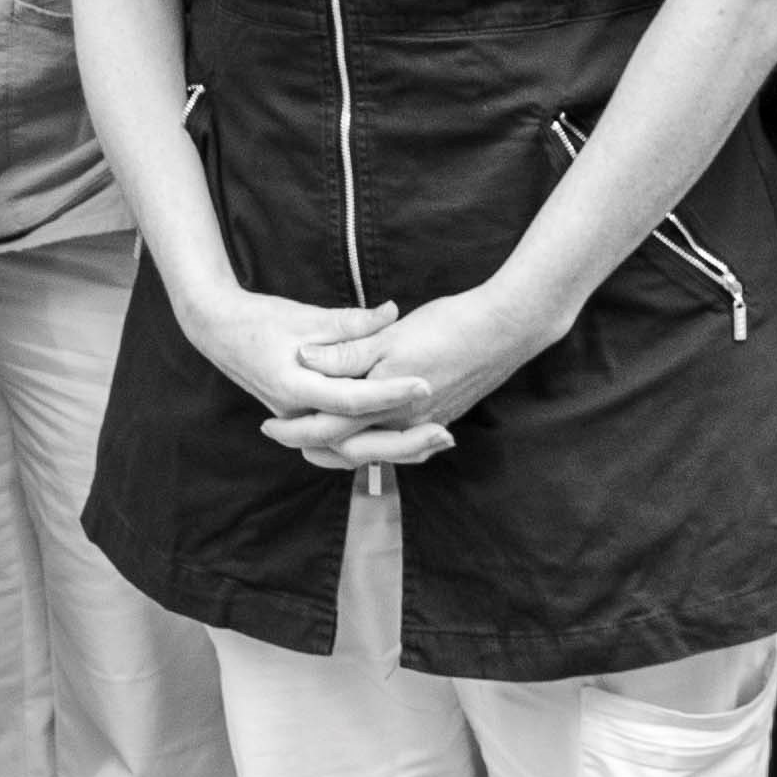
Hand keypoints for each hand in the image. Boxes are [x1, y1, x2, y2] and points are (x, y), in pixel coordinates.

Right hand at [173, 288, 435, 468]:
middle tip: (444, 430)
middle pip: (355, 443)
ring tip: (435, 440)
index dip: (389, 392)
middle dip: (402, 441)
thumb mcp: (304, 315)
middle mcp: (295, 414)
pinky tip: (407, 441)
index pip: (351, 399)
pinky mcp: (304, 422)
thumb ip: (350, 322)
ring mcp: (298, 423)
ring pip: (350, 453)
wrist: (217, 331)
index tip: (424, 383)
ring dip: (393, 451)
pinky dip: (375, 448)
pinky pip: (342, 446)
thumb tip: (392, 312)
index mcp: (294, 386)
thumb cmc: (260, 319)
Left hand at [278, 285, 562, 472]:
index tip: (270, 426)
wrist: (507, 330)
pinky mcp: (441, 417)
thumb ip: (348, 351)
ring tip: (313, 442)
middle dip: (312, 447)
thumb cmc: (449, 327)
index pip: (329, 430)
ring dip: (341, 448)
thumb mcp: (391, 336)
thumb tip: (305, 357)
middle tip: (279, 437)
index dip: (296, 431)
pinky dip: (374, 443)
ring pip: (373, 450)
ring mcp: (425, 425)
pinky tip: (365, 433)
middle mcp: (404, 425)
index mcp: (386, 406)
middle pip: (348, 449)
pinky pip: (398, 443)